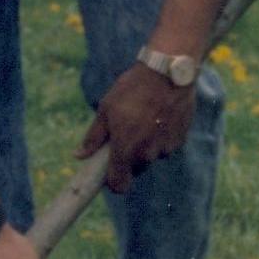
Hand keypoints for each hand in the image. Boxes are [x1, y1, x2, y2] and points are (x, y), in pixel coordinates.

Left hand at [77, 65, 196, 194]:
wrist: (167, 72)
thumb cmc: (132, 90)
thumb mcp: (106, 110)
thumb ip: (93, 138)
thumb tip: (79, 155)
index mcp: (125, 150)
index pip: (119, 185)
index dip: (113, 183)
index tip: (109, 173)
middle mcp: (147, 155)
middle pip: (135, 169)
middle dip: (129, 157)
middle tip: (125, 133)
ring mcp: (165, 148)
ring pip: (151, 156)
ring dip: (146, 145)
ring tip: (143, 118)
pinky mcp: (179, 139)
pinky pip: (166, 145)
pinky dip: (161, 136)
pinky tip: (159, 116)